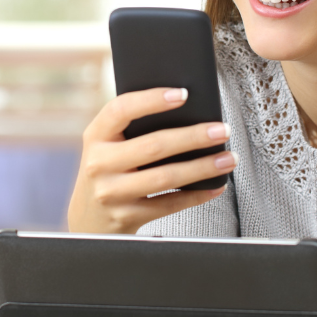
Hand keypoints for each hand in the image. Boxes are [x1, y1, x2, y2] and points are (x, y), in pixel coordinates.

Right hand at [67, 87, 235, 234]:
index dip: (152, 99)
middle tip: (222, 130)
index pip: (120, 110)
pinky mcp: (127, 217)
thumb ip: (132, 129)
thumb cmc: (108, 172)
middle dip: (193, 136)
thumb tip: (186, 110)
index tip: (184, 94)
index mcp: (95, 137)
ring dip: (203, 167)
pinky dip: (197, 194)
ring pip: (166, 176)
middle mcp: (99, 164)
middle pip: (153, 145)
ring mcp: (112, 193)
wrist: (88, 222)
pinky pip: (170, 204)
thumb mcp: (107, 147)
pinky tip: (216, 185)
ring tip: (228, 158)